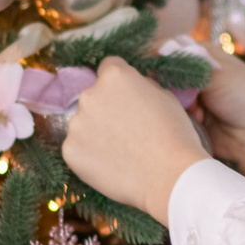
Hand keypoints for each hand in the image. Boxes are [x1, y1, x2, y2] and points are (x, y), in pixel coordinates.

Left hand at [62, 57, 209, 222]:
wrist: (170, 176)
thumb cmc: (175, 136)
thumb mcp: (166, 97)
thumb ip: (142, 86)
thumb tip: (133, 87)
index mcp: (114, 76)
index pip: (109, 68)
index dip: (121, 84)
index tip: (128, 98)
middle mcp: (89, 95)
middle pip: (94, 96)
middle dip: (107, 109)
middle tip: (128, 131)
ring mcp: (76, 124)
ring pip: (84, 123)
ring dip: (96, 132)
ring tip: (122, 151)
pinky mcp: (70, 150)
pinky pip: (78, 148)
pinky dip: (90, 155)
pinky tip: (112, 164)